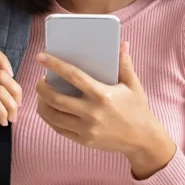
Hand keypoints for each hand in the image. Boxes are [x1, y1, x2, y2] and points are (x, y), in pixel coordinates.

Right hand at [0, 45, 22, 154]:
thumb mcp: (3, 98)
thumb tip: (18, 81)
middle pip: (2, 75)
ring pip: (0, 90)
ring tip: (12, 117)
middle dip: (16, 92)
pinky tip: (4, 122)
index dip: (3, 59)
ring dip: (11, 106)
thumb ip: (8, 86)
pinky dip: (4, 113)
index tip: (12, 74)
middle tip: (18, 108)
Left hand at [35, 42, 176, 176]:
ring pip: (53, 115)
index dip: (55, 65)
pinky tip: (50, 109)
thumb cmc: (138, 109)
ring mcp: (86, 129)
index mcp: (102, 95)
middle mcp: (92, 113)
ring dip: (42, 103)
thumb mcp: (133, 85)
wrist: (143, 139)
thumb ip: (125, 65)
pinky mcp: (84, 140)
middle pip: (55, 98)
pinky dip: (50, 117)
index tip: (41, 57)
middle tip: (41, 80)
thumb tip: (122, 44)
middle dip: (42, 87)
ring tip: (43, 95)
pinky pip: (59, 128)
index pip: (73, 76)